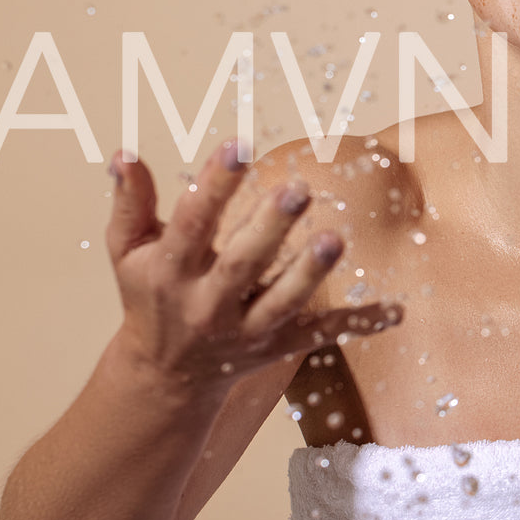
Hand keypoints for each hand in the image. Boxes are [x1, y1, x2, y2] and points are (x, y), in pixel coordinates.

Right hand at [104, 140, 400, 390]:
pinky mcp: (278, 348)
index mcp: (171, 271)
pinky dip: (359, 324)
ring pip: (282, 303)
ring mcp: (245, 329)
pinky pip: (322, 335)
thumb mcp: (129, 251)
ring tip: (335, 238)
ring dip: (310, 273)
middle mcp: (208, 303)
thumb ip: (131, 203)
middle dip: (269, 228)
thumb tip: (124, 152)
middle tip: (298, 189)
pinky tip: (395, 310)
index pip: (191, 223)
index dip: (213, 184)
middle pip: (241, 265)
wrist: (163, 375)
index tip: (238, 144)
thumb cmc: (149, 295)